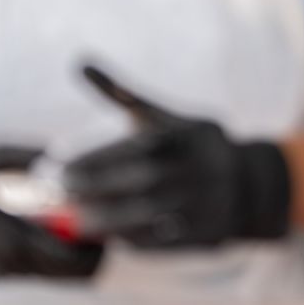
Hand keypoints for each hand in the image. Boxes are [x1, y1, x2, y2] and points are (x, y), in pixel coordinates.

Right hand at [0, 147, 102, 277]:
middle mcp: (8, 264)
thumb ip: (26, 155)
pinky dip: (63, 250)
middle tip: (110, 210)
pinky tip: (64, 218)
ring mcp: (3, 270)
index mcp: (8, 241)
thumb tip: (66, 150)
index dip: (104, 240)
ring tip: (89, 212)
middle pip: (77, 274)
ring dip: (82, 250)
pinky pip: (46, 268)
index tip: (115, 209)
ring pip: (64, 276)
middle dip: (100, 247)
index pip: (75, 259)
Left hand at [64, 66, 290, 248]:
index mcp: (185, 135)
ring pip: (147, 215)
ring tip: (78, 218)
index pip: (131, 148)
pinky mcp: (206, 233)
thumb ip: (122, 94)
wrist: (248, 182)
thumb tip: (79, 62)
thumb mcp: (164, 116)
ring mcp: (204, 201)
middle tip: (59, 194)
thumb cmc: (189, 144)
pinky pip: (162, 241)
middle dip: (93, 189)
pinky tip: (110, 233)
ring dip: (105, 219)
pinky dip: (131, 239)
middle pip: (138, 182)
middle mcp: (197, 167)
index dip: (90, 160)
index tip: (55, 167)